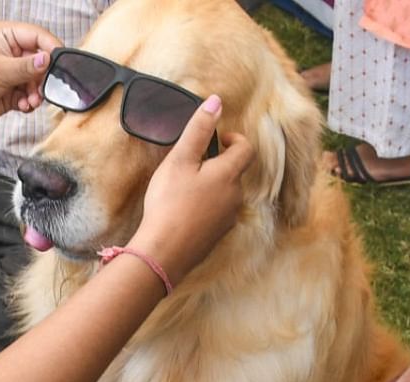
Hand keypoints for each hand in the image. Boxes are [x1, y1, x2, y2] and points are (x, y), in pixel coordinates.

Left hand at [0, 22, 61, 134]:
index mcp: (6, 35)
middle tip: (44, 88)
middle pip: (41, 60)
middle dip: (44, 76)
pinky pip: (30, 94)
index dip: (51, 48)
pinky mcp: (11, 91)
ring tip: (31, 101)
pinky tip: (24, 106)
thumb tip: (49, 60)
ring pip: (37, 80)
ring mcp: (11, 72)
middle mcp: (11, 51)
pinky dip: (30, 101)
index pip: (38, 36)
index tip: (61, 63)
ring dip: (37, 92)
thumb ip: (27, 66)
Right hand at [128, 95, 255, 285]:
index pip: (246, 149)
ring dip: (211, 187)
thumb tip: (216, 101)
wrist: (164, 253)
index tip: (216, 139)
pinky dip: (205, 208)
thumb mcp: (179, 161)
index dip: (233, 139)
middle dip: (218, 164)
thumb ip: (198, 130)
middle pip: (235, 172)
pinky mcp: (217, 236)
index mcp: (229, 174)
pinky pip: (216, 215)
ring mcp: (228, 219)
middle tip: (192, 165)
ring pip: (226, 194)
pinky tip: (183, 213)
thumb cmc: (169, 203)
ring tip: (184, 190)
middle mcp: (235, 196)